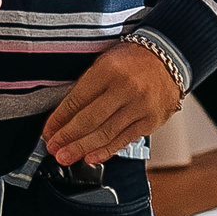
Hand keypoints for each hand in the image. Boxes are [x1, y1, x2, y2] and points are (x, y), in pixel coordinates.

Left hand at [44, 41, 184, 164]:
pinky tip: (90, 157)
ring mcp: (140, 106)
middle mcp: (126, 88)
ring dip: (81, 148)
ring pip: (105, 133)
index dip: (59, 118)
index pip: (77, 99)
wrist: (168, 58)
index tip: (48, 131)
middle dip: (67, 137)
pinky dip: (105, 151)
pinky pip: (124, 140)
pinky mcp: (151, 121)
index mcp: (109, 70)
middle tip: (52, 147)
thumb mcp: (105, 62)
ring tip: (65, 156)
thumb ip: (87, 87)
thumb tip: (63, 116)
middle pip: (89, 119)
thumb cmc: (132, 60)